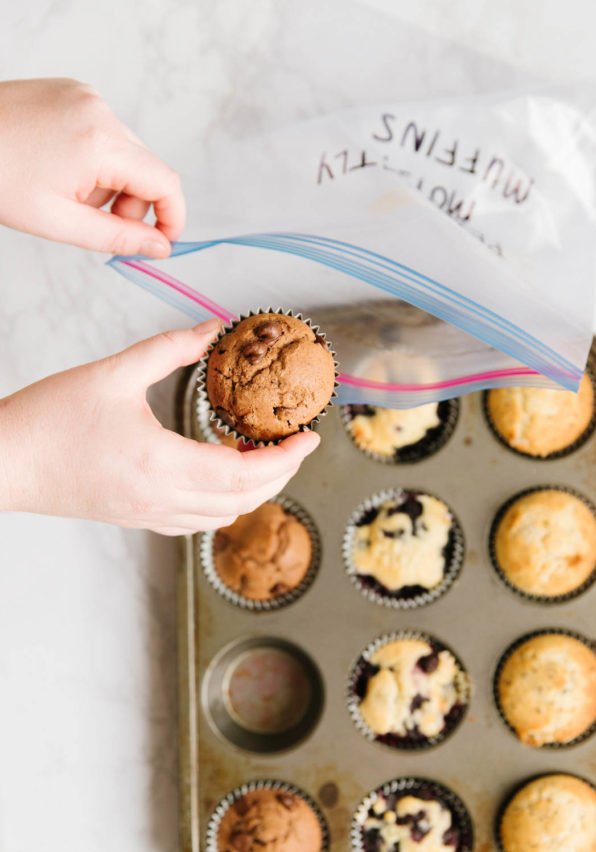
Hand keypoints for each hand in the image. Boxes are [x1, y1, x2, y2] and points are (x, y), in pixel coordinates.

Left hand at [0, 78, 184, 256]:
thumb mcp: (58, 221)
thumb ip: (118, 237)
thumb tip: (160, 247)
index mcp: (100, 142)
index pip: (165, 183)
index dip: (172, 217)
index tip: (163, 242)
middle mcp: (100, 110)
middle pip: (147, 168)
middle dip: (132, 203)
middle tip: (94, 222)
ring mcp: (86, 96)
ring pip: (125, 152)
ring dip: (110, 181)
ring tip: (67, 192)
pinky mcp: (73, 91)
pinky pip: (104, 132)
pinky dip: (94, 158)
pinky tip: (60, 167)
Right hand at [0, 320, 319, 534]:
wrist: (3, 463)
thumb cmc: (49, 419)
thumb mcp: (113, 372)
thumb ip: (170, 349)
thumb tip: (214, 329)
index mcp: (162, 463)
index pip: (246, 472)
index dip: (287, 457)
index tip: (309, 437)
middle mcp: (162, 498)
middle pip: (245, 500)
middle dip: (280, 474)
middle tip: (294, 445)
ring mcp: (149, 514)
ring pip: (223, 516)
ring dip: (253, 491)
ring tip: (262, 455)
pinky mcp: (136, 518)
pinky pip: (195, 523)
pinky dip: (222, 504)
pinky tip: (221, 476)